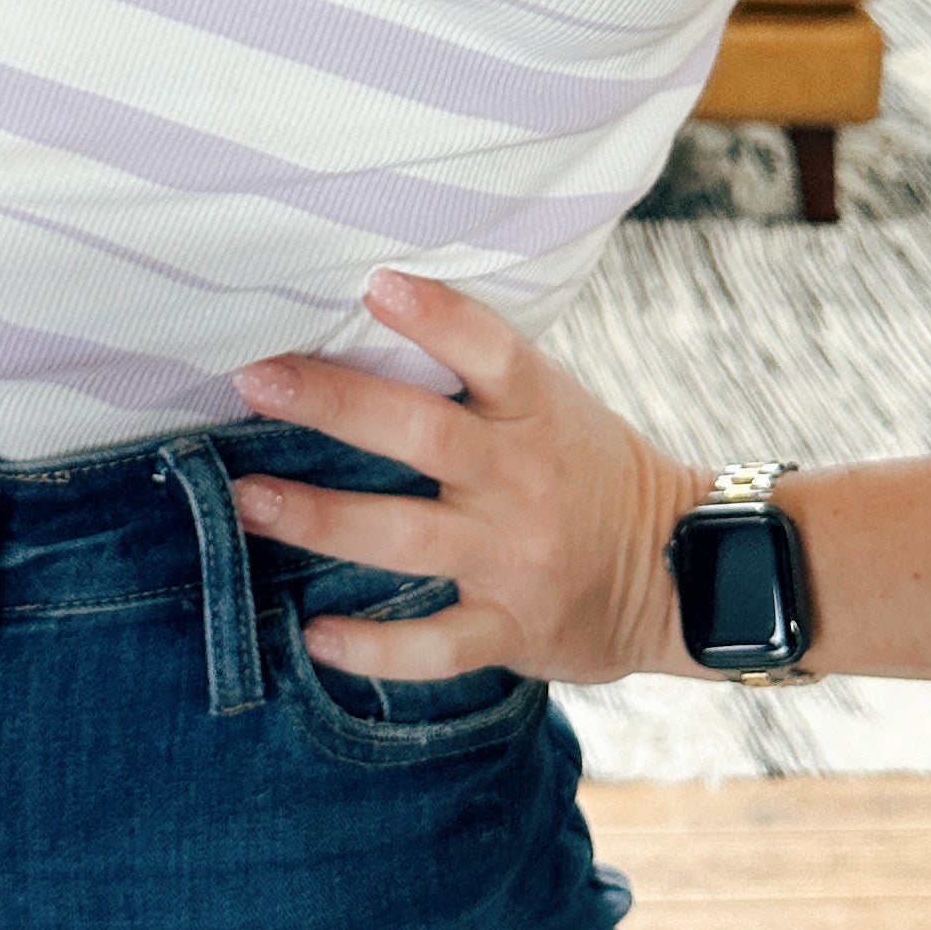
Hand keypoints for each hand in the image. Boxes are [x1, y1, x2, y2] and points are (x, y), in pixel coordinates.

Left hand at [227, 267, 712, 687]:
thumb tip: (371, 309)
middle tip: (256, 379)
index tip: (376, 283)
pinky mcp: (511, 629)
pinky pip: (435, 645)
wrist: (681, 574)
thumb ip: (480, 375)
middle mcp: (524, 480)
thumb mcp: (556, 406)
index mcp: (539, 413)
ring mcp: (516, 558)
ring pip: (407, 537)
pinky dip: (373, 646)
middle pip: (424, 435)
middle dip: (335, 404)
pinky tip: (312, 636)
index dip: (439, 317)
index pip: (493, 352)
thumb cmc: (591, 471)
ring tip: (249, 501)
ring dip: (320, 517)